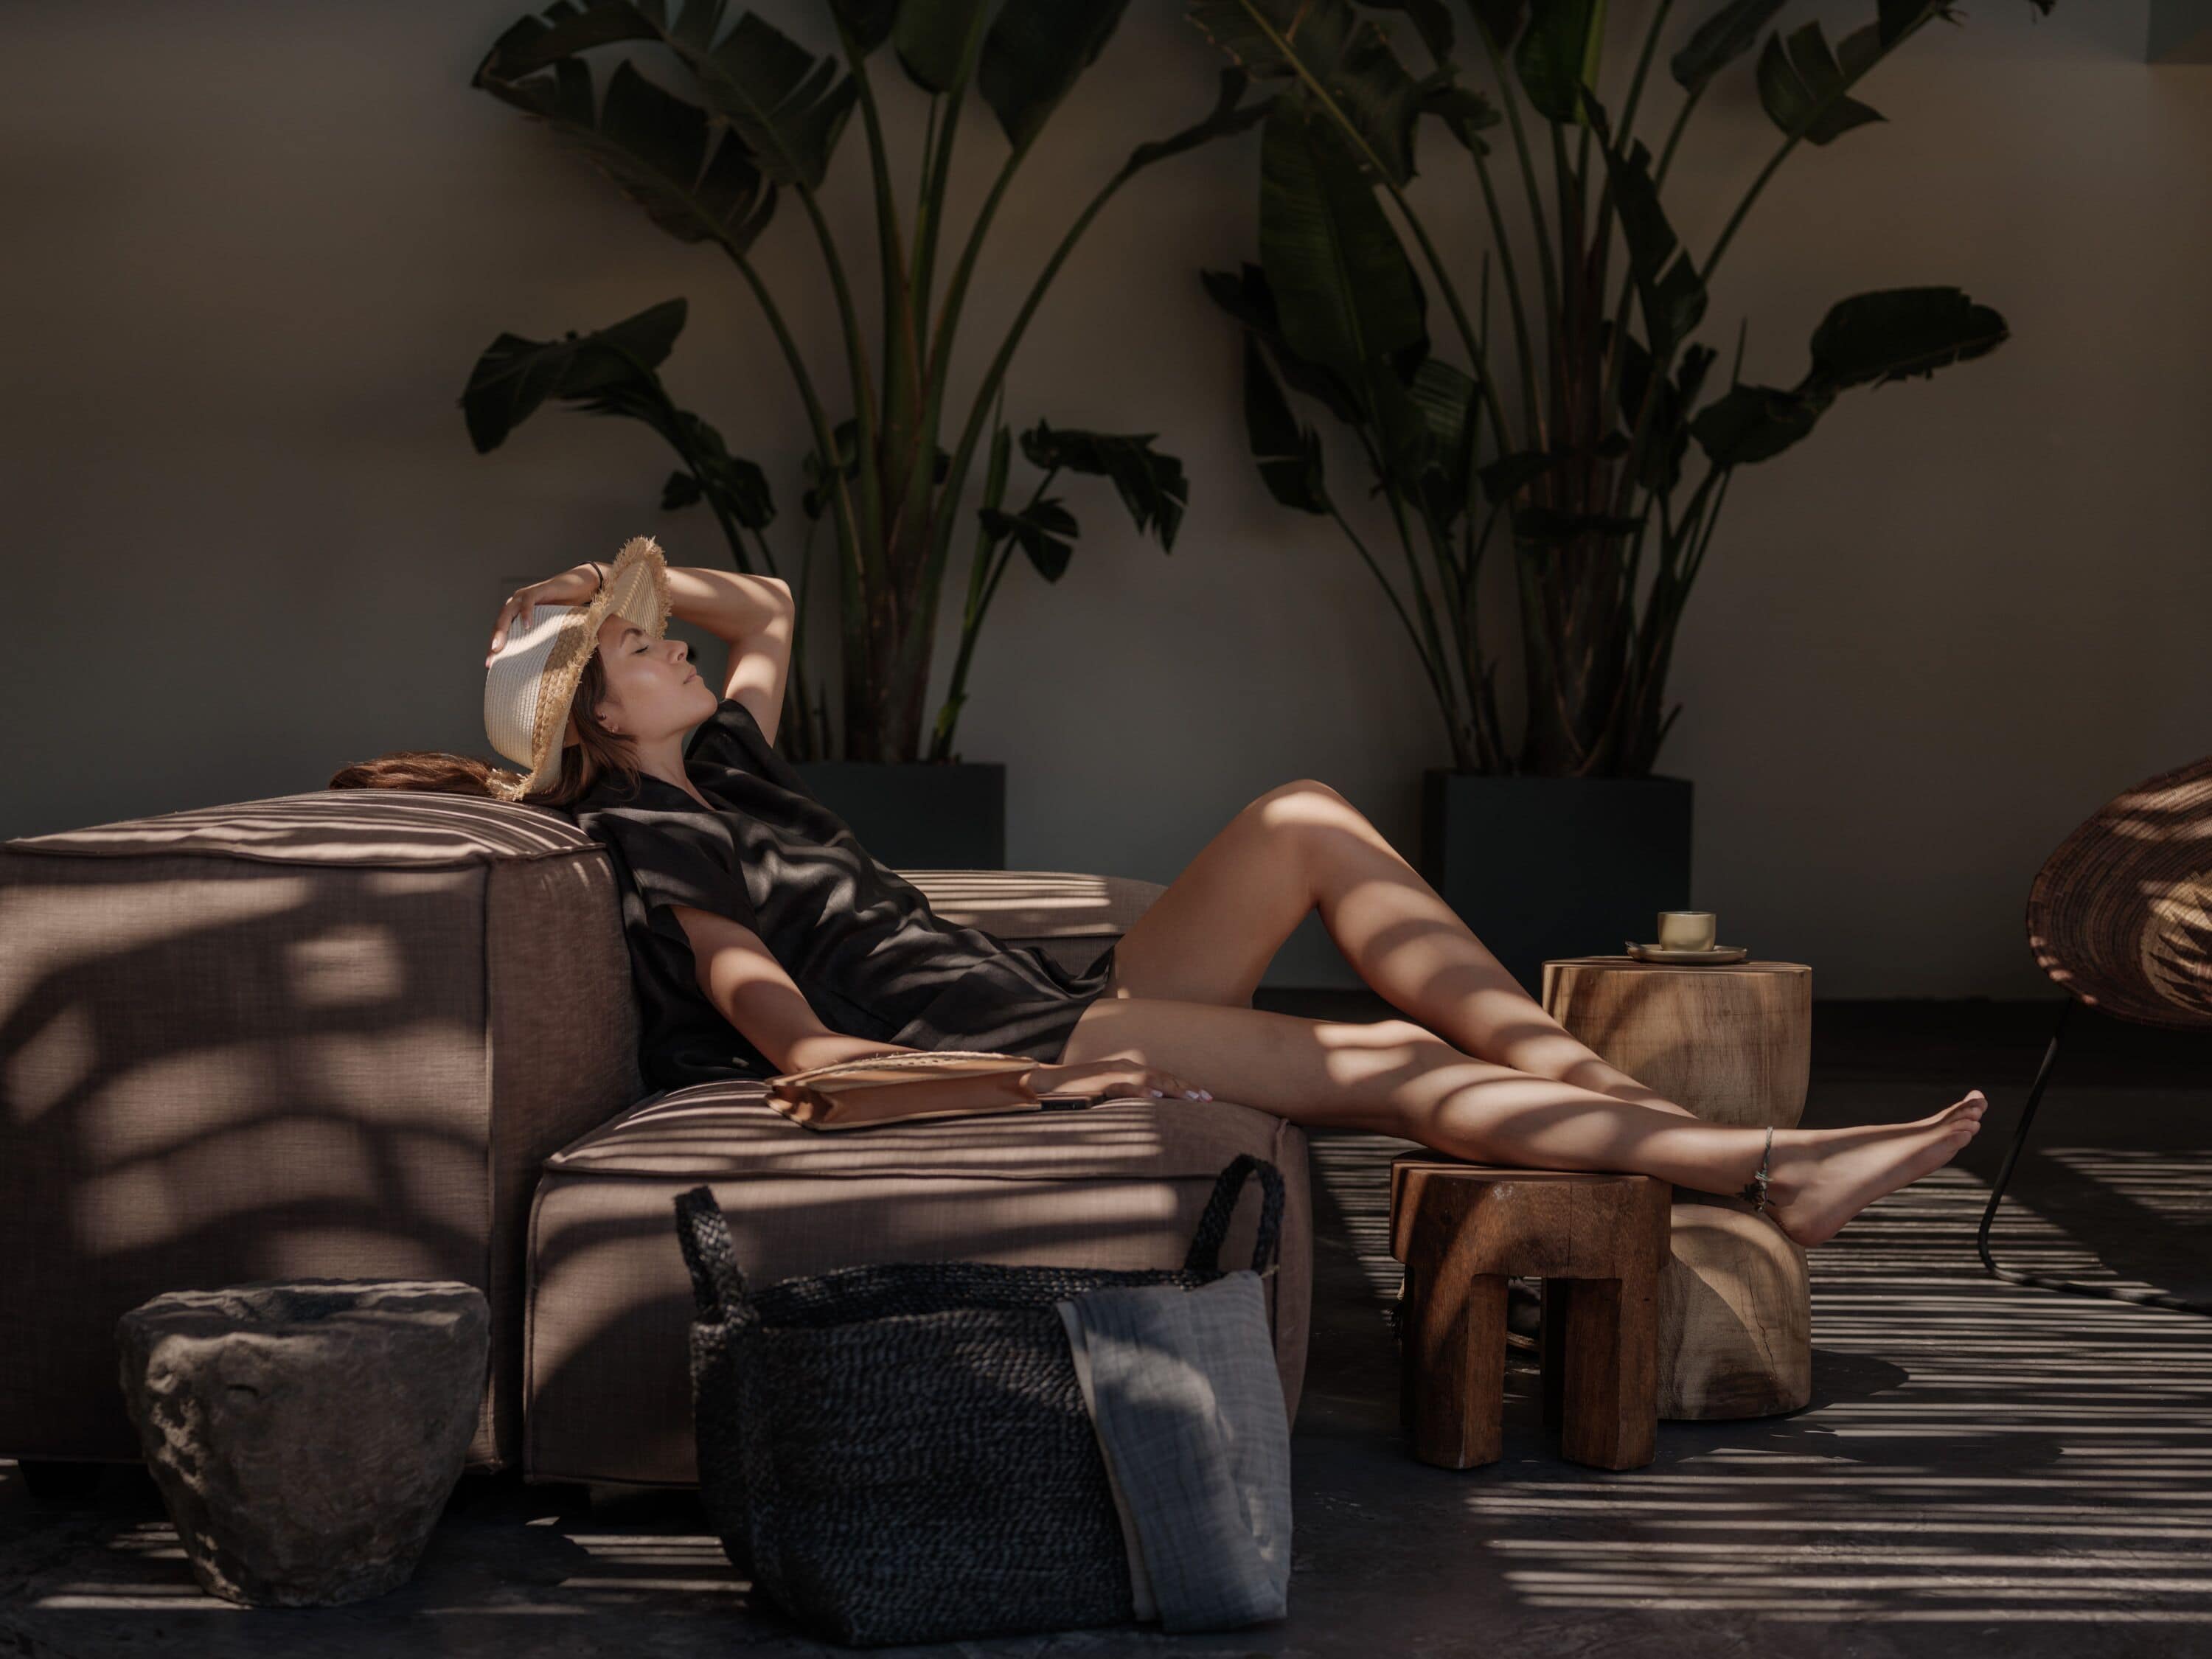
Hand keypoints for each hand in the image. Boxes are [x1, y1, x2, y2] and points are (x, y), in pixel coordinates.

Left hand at [486, 563, 603, 666]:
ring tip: (499, 646)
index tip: (491, 664)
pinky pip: (528, 601)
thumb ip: (539, 638)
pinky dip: (526, 613)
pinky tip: (527, 626)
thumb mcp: (549, 626)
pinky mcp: (538, 590)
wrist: (579, 587)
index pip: (501, 631)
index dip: (495, 647)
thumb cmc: (564, 608)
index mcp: (517, 613)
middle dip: (494, 640)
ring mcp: (526, 595)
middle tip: (492, 656)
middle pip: (500, 622)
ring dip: (502, 629)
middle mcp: (517, 603)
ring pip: (508, 612)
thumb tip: (535, 664)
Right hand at [1024, 1058, 1212, 1102]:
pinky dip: (1142, 1092)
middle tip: (1207, 1100)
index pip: (1164, 1077)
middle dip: (1187, 1088)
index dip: (1185, 1086)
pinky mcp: (1102, 1082)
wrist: (1051, 1084)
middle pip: (1163, 1077)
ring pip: (1150, 1079)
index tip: (1205, 1098)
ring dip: (1173, 1089)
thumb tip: (1152, 1110)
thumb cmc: (1081, 1092)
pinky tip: (1156, 1099)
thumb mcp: (1111, 1093)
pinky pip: (1125, 1087)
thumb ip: (1130, 1097)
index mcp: (1130, 1070)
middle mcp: (1126, 1068)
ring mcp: (1114, 1073)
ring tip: (1192, 1099)